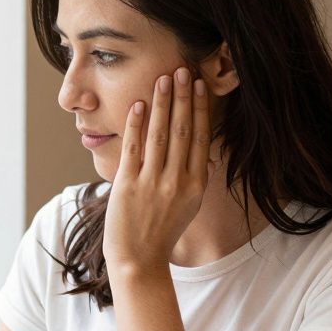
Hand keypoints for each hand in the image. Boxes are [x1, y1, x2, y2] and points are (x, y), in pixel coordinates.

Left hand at [103, 67, 213, 285]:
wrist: (139, 260)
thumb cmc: (161, 232)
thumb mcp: (188, 206)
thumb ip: (194, 178)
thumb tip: (204, 152)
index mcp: (195, 184)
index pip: (199, 137)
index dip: (199, 109)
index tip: (199, 86)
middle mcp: (177, 181)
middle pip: (181, 130)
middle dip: (182, 97)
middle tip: (183, 70)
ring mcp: (152, 183)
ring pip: (159, 134)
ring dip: (161, 104)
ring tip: (163, 79)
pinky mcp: (128, 185)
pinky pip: (133, 148)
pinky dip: (137, 124)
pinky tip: (139, 105)